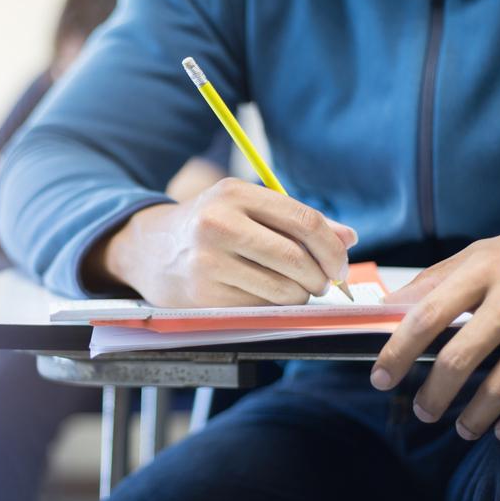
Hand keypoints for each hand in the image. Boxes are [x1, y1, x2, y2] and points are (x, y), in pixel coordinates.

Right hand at [90, 177, 356, 306]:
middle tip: (322, 283)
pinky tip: (262, 295)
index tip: (340, 265)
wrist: (150, 249)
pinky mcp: (204, 294)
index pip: (304, 222)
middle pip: (296, 258)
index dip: (332, 249)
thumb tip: (348, 238)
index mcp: (235, 193)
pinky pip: (260, 307)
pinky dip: (272, 306)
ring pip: (282, 289)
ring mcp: (209, 261)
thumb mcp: (246, 209)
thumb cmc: (209, 227)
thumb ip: (297, 221)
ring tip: (291, 289)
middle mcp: (219, 224)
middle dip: (320, 277)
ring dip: (299, 295)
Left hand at [372, 216, 499, 441]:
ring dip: (475, 416)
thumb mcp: (481, 253)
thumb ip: (435, 279)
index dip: (398, 352)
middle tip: (422, 412)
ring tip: (462, 429)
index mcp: (482, 273)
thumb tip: (388, 305)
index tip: (381, 379)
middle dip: (434, 394)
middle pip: (459, 359)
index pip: (426, 317)